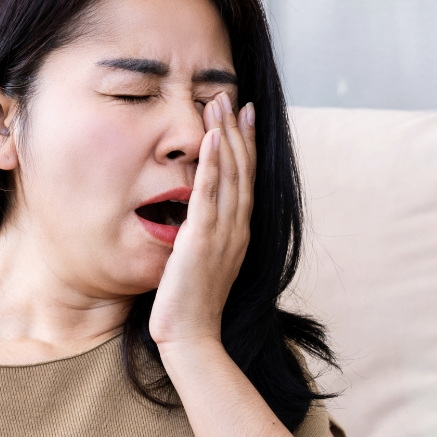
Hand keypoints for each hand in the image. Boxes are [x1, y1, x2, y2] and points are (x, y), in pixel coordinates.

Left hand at [149, 92, 255, 351]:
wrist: (191, 339)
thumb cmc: (190, 307)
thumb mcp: (201, 264)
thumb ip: (202, 238)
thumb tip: (194, 220)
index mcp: (238, 234)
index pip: (245, 180)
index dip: (246, 145)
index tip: (243, 115)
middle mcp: (237, 229)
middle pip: (242, 169)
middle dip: (237, 130)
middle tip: (231, 97)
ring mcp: (223, 234)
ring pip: (230, 174)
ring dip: (226, 135)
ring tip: (219, 103)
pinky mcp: (202, 240)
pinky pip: (209, 194)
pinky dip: (213, 163)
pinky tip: (212, 137)